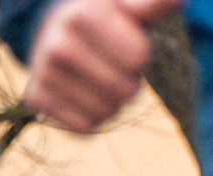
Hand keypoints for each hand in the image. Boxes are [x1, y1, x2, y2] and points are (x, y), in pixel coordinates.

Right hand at [22, 0, 180, 133]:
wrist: (57, 32)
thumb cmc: (108, 18)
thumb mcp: (130, 5)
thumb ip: (154, 3)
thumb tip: (177, 0)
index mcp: (81, 15)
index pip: (138, 58)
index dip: (141, 54)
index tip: (127, 41)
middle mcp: (57, 46)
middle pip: (125, 90)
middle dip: (128, 80)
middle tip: (113, 63)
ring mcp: (43, 75)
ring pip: (106, 112)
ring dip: (112, 101)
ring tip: (99, 79)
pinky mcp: (36, 99)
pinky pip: (85, 127)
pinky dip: (92, 116)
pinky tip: (83, 94)